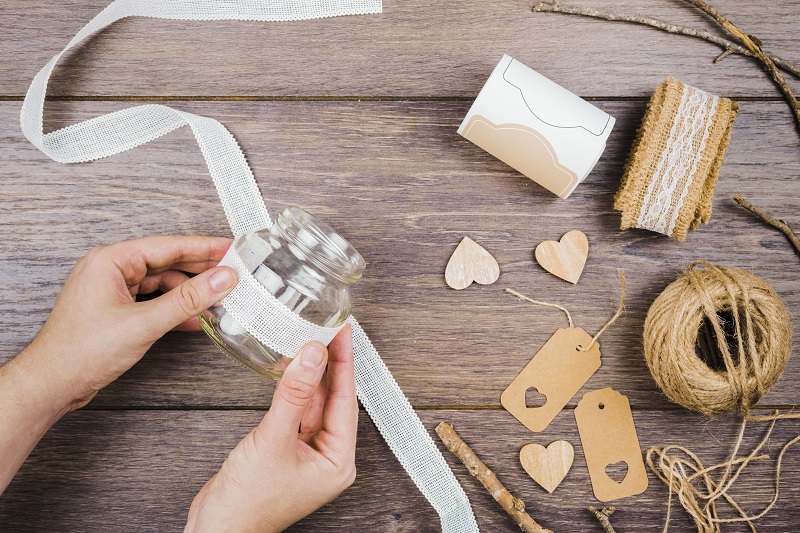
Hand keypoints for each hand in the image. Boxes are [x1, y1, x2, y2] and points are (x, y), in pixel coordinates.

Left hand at [25, 235, 237, 408]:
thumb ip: (187, 300)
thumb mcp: (144, 323)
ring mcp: (113, 290)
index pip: (168, 246)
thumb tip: (221, 280)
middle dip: (200, 272)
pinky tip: (196, 319)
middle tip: (233, 273)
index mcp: (110, 260)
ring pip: (163, 284)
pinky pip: (154, 301)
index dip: (204, 248)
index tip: (231, 249)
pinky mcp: (117, 310)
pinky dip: (175, 309)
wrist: (52, 384)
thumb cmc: (81, 351)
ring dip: (189, 294)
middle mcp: (111, 270)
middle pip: (167, 263)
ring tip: (219, 299)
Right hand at [185, 326, 358, 532]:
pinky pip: (296, 412)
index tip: (343, 332)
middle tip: (328, 329)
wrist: (217, 530)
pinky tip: (290, 369)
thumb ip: (293, 395)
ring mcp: (307, 454)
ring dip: (311, 375)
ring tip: (310, 340)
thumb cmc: (247, 502)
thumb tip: (313, 355)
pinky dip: (293, 390)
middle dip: (330, 364)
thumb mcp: (273, 440)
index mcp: (338, 461)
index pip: (345, 401)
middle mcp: (328, 457)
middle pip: (333, 400)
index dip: (345, 363)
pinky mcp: (287, 451)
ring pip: (314, 404)